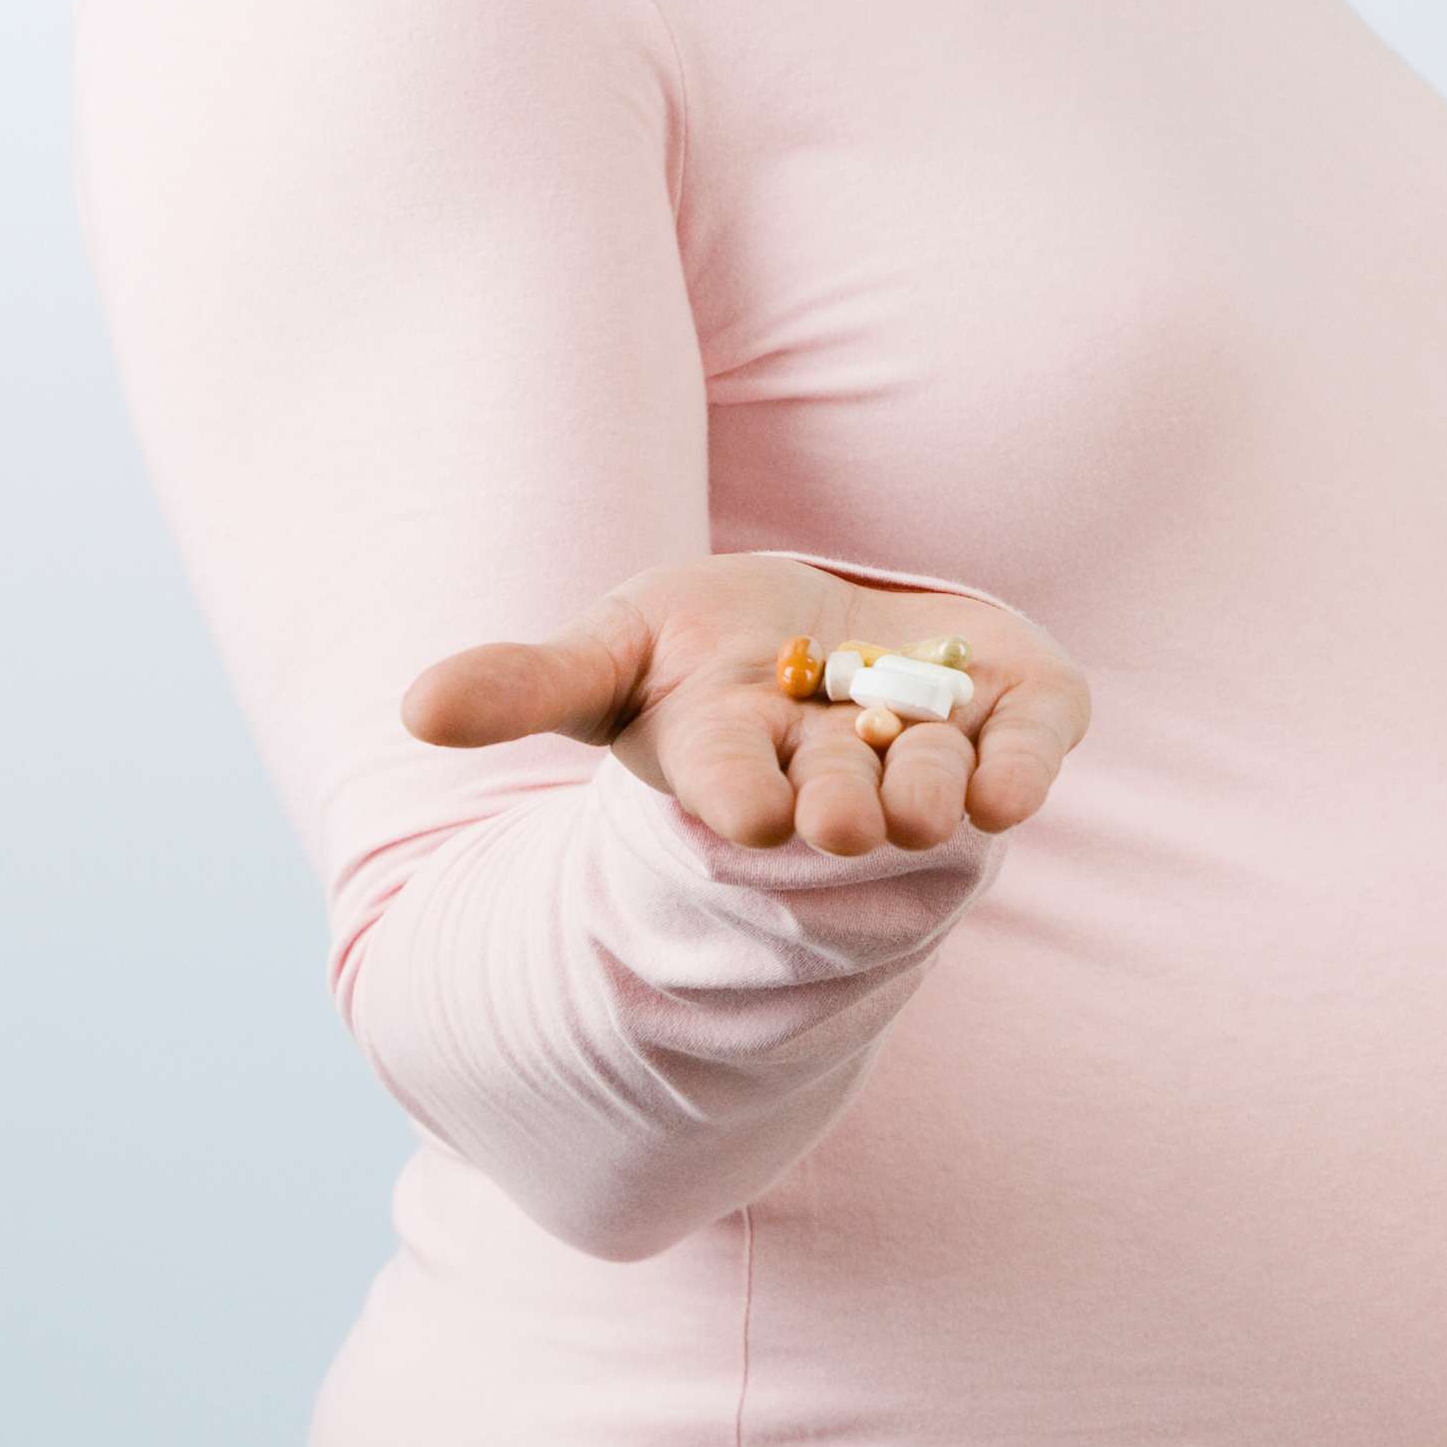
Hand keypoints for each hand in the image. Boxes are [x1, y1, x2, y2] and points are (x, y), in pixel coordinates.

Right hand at [400, 552, 1089, 855]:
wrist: (836, 627)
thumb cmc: (710, 649)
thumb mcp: (618, 650)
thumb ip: (531, 683)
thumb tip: (416, 711)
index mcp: (738, 761)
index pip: (734, 784)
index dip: (742, 795)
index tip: (750, 815)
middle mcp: (837, 770)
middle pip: (840, 794)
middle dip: (843, 803)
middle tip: (846, 819)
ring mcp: (930, 748)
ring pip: (936, 785)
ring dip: (931, 785)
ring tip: (928, 795)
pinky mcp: (1016, 715)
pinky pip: (1031, 748)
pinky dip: (1026, 767)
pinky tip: (1012, 791)